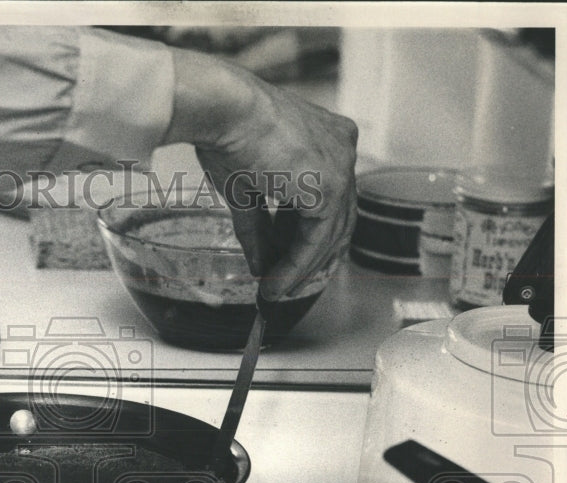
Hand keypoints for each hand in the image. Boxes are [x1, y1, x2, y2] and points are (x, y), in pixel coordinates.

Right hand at [164, 48, 357, 301]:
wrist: (224, 109)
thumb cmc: (227, 130)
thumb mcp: (245, 186)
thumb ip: (257, 226)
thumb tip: (258, 263)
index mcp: (328, 137)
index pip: (328, 196)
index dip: (307, 232)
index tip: (284, 257)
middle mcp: (343, 147)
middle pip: (337, 216)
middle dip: (311, 255)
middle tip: (288, 281)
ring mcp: (342, 166)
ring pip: (330, 232)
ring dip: (302, 267)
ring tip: (276, 290)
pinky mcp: (330, 187)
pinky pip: (318, 238)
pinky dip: (298, 265)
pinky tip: (277, 282)